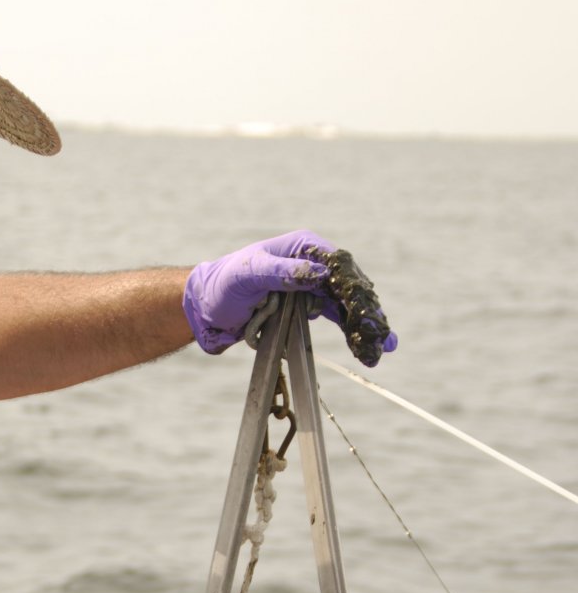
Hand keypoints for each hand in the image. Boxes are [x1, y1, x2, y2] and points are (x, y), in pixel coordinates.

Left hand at [183, 230, 396, 363]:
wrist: (207, 307)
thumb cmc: (223, 285)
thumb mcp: (249, 275)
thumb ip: (281, 272)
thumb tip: (317, 273)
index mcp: (301, 246)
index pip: (338, 265)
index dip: (355, 288)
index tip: (366, 311)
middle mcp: (311, 262)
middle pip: (348, 286)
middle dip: (367, 311)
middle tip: (383, 336)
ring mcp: (312, 284)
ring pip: (346, 303)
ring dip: (365, 324)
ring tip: (385, 345)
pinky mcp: (307, 305)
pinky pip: (335, 316)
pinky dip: (351, 330)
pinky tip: (367, 346)